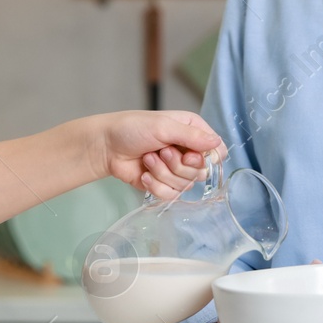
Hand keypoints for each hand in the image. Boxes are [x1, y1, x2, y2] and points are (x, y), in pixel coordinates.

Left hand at [95, 111, 226, 198]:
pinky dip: (155, 185)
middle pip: (201, 172)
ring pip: (185, 185)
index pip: (216, 151)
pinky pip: (171, 195)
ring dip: (162, 173)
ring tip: (148, 159)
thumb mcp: (164, 127)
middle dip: (178, 165)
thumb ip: (192, 136)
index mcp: (192, 132)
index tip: (188, 153)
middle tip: (161, 151)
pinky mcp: (163, 185)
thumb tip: (217, 143)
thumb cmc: (132, 128)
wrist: (105, 146)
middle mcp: (187, 151)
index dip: (206, 158)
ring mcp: (175, 170)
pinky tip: (144, 174)